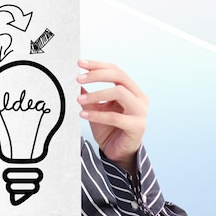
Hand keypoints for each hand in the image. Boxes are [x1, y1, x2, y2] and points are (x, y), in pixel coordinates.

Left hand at [76, 60, 147, 175]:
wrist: (117, 152)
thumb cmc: (108, 128)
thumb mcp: (95, 108)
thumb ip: (88, 95)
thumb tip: (75, 82)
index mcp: (131, 90)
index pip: (116, 70)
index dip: (98, 65)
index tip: (80, 63)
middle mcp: (139, 97)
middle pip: (120, 76)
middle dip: (97, 75)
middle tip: (78, 79)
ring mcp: (141, 111)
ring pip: (119, 92)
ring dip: (96, 94)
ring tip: (79, 100)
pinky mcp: (137, 126)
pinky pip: (115, 117)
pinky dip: (97, 114)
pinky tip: (83, 114)